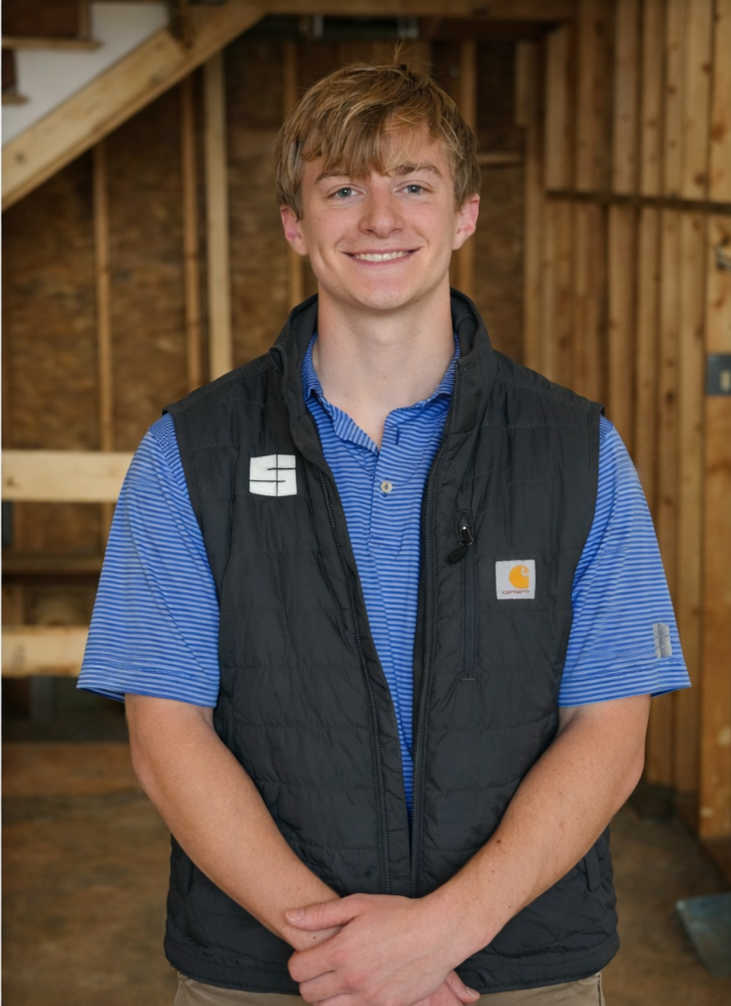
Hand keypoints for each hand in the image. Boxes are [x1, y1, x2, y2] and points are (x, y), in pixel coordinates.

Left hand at [286, 893, 478, 1005]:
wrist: (437, 933)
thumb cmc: (398, 914)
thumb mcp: (358, 904)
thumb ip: (320, 914)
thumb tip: (289, 916)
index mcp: (340, 952)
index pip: (297, 969)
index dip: (299, 961)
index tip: (310, 954)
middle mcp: (350, 979)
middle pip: (308, 993)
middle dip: (310, 980)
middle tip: (323, 966)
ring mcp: (368, 997)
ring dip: (327, 996)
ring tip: (340, 977)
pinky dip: (351, 1003)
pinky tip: (360, 986)